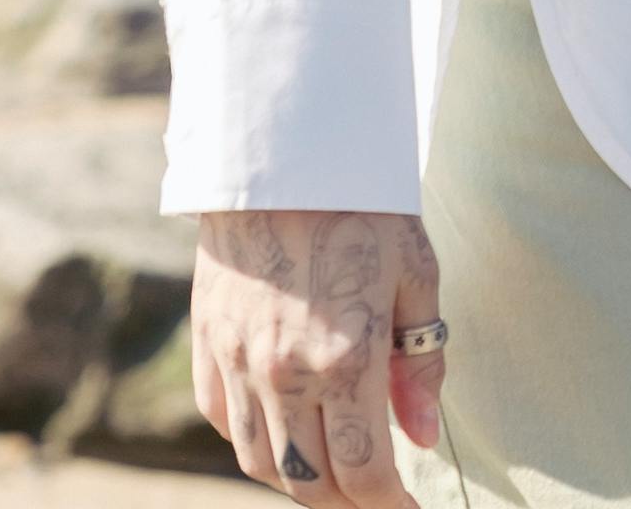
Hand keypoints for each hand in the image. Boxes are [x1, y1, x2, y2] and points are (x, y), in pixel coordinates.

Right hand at [190, 208, 447, 504]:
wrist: (279, 157)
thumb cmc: (361, 207)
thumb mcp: (416, 275)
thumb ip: (420, 364)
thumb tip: (422, 436)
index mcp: (346, 357)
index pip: (365, 474)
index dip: (392, 506)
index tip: (410, 508)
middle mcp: (285, 373)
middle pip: (312, 483)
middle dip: (350, 502)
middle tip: (378, 493)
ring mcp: (238, 365)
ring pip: (264, 466)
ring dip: (302, 481)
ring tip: (336, 470)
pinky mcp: (208, 349)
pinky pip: (226, 425)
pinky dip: (257, 443)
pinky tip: (288, 430)